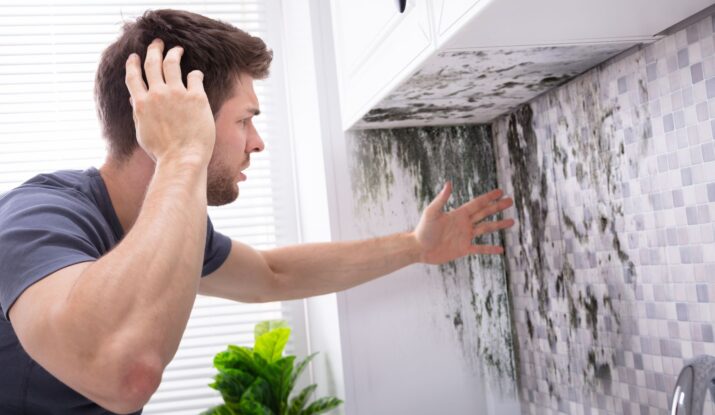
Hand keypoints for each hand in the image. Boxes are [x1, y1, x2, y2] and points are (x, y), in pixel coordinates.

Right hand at [125, 38, 215, 163]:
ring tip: (177, 49)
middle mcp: (157, 94)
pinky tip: (197, 75)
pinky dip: (195, 74)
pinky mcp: (196, 97)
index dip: (133, 64)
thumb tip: (134, 100)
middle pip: (152, 63)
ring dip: (173, 53)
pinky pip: (195, 77)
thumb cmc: (163, 152)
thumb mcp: (143, 133)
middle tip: (157, 43)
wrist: (182, 158)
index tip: (135, 56)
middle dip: (154, 50)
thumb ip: (138, 114)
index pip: (133, 76)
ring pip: (172, 63)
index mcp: (141, 103)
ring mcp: (177, 94)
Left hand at [413, 183, 514, 263]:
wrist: (419, 248)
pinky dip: (490, 249)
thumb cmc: (423, 230)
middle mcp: (464, 224)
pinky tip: (501, 249)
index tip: (500, 192)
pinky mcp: (463, 249)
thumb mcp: (432, 212)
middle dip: (497, 207)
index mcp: (458, 214)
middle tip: (510, 201)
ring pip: (485, 229)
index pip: (477, 204)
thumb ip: (441, 199)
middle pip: (484, 214)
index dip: (489, 197)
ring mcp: (465, 236)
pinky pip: (479, 249)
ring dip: (498, 225)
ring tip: (512, 222)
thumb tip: (449, 183)